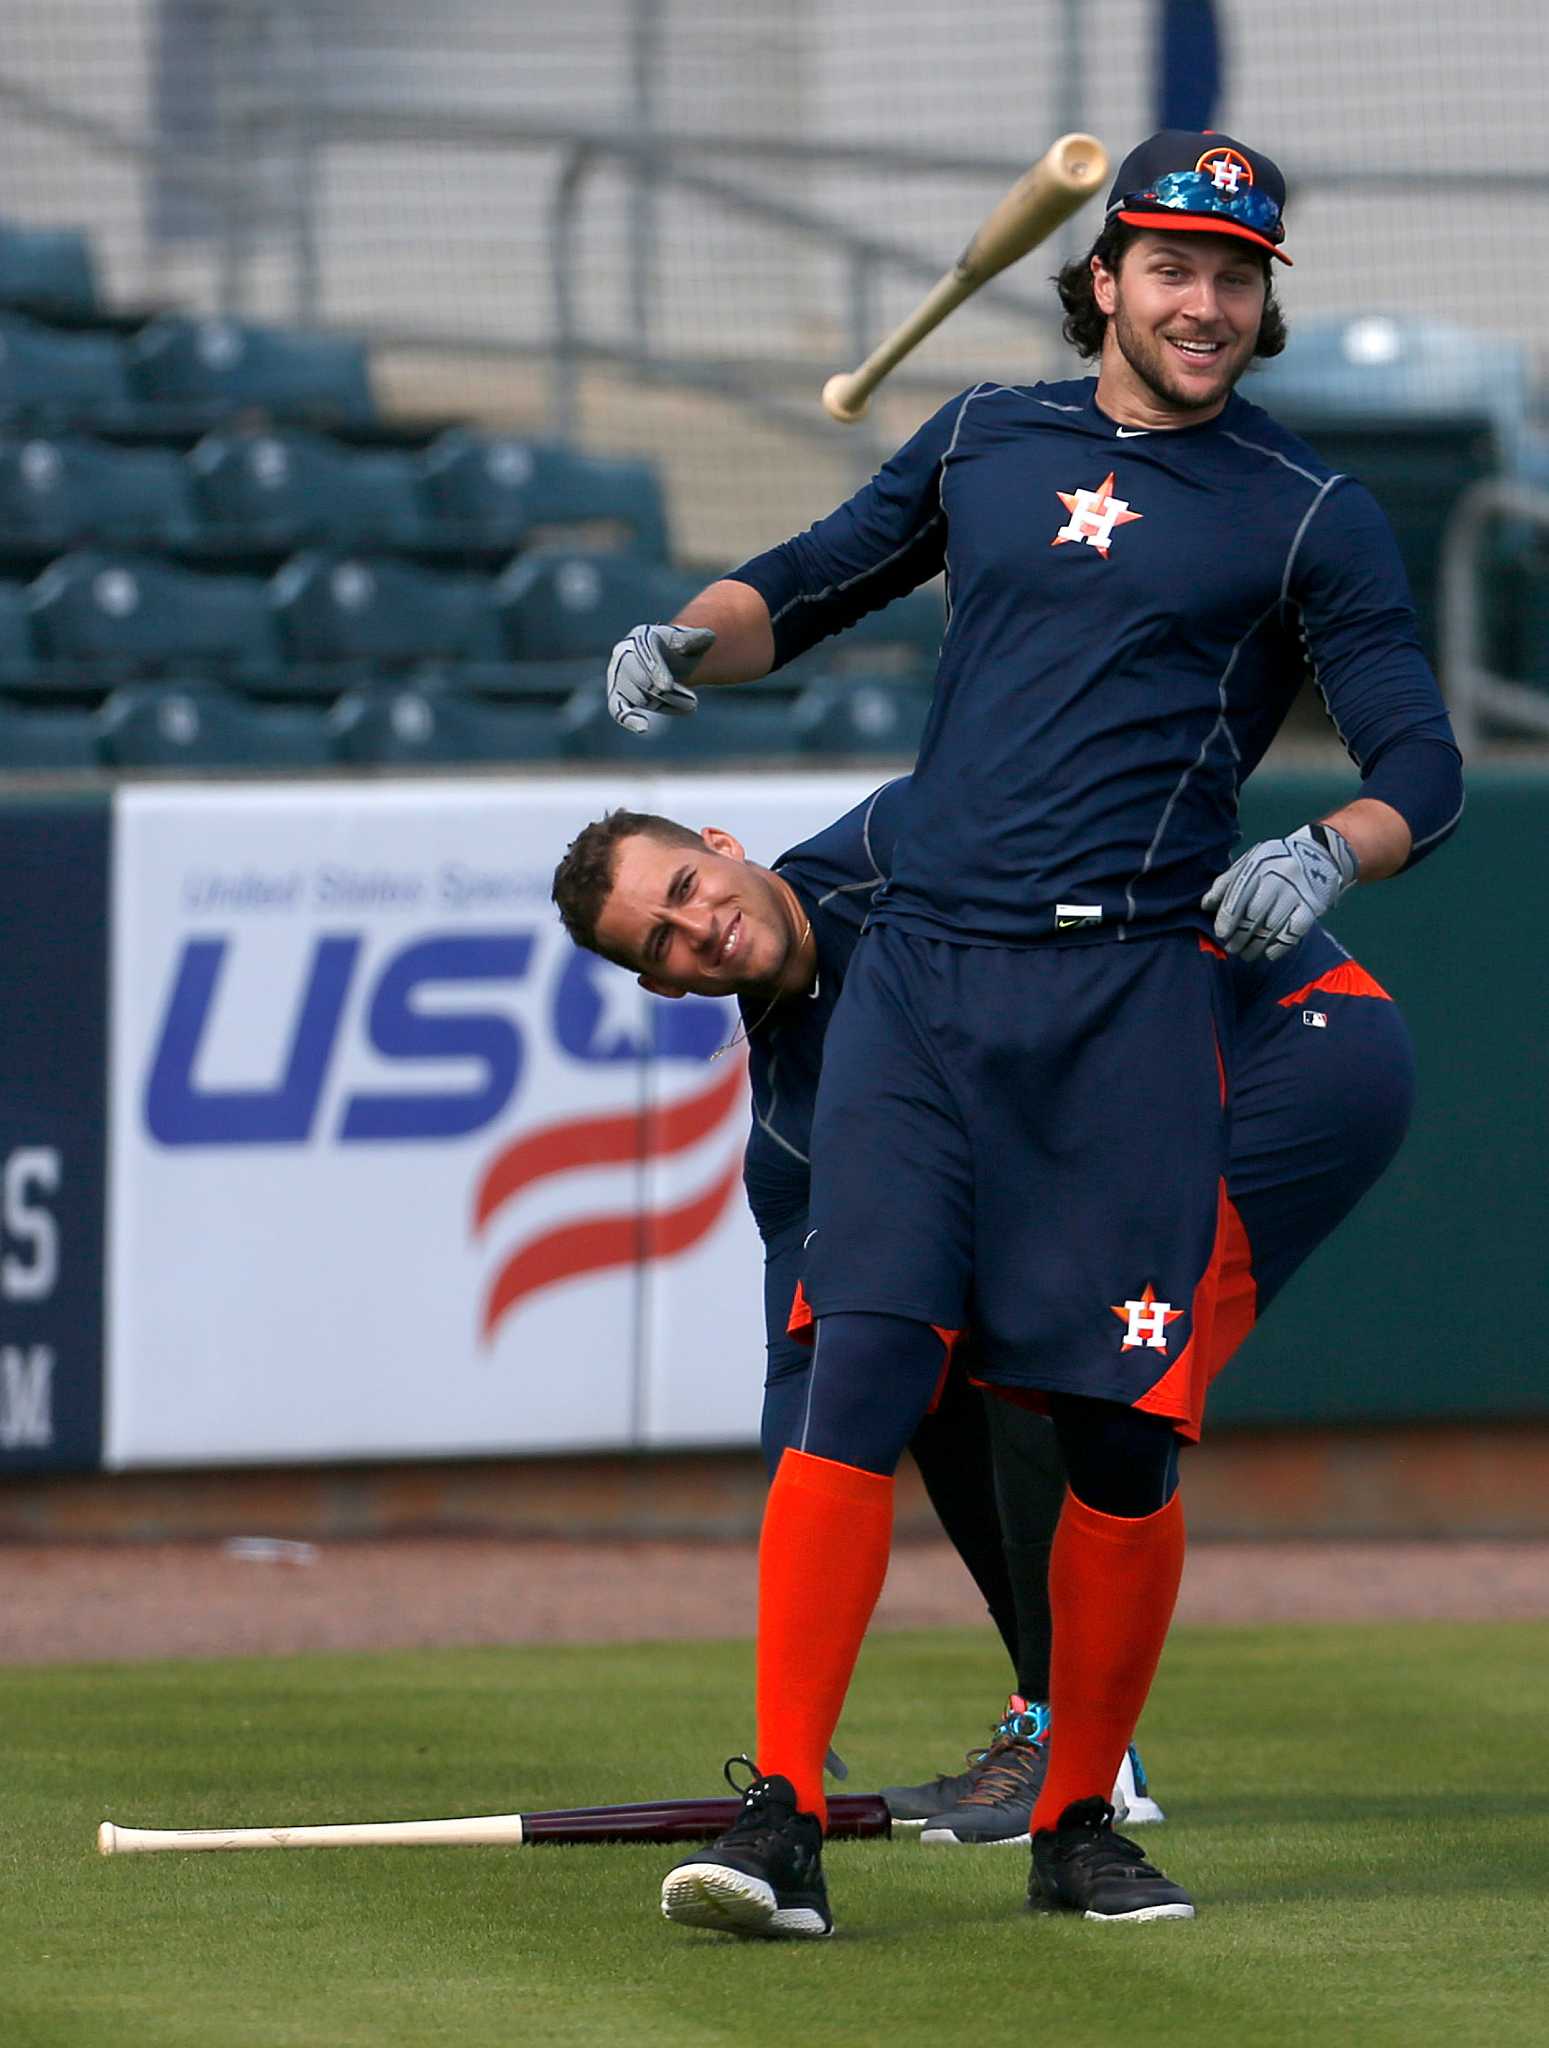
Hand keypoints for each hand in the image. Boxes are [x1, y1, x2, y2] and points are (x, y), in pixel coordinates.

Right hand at [606, 623, 715, 733]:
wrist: (664, 660)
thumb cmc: (677, 650)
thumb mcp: (689, 642)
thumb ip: (697, 641)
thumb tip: (710, 637)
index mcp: (641, 637)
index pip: (646, 655)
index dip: (657, 671)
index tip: (667, 687)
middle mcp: (624, 654)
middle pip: (643, 680)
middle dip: (670, 695)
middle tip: (694, 703)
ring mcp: (618, 676)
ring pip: (639, 698)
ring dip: (666, 706)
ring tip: (691, 706)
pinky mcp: (616, 695)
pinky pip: (617, 709)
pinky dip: (628, 718)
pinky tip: (643, 727)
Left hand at [1202, 822, 1358, 962]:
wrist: (1320, 853)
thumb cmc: (1275, 861)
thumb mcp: (1250, 862)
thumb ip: (1227, 882)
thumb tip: (1206, 905)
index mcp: (1258, 864)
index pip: (1238, 896)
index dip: (1227, 919)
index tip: (1221, 934)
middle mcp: (1278, 877)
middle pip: (1253, 915)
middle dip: (1240, 936)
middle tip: (1232, 948)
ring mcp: (1297, 892)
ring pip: (1271, 927)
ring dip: (1256, 946)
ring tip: (1247, 954)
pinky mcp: (1312, 906)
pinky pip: (1293, 933)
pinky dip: (1278, 947)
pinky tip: (1268, 953)